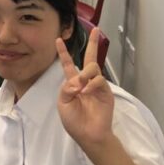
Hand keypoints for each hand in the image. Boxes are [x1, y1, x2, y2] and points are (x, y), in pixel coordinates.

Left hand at [56, 28, 114, 149]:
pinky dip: (91, 84)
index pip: (68, 64)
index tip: (58, 39)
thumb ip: (66, 89)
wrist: (88, 134)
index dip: (63, 52)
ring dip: (86, 73)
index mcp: (72, 83)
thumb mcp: (63, 103)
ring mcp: (96, 85)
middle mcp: (85, 81)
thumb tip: (77, 80)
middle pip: (89, 59)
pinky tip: (86, 91)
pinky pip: (99, 81)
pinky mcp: (106, 91)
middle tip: (95, 30)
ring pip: (93, 68)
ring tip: (81, 86)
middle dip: (93, 44)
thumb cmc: (73, 120)